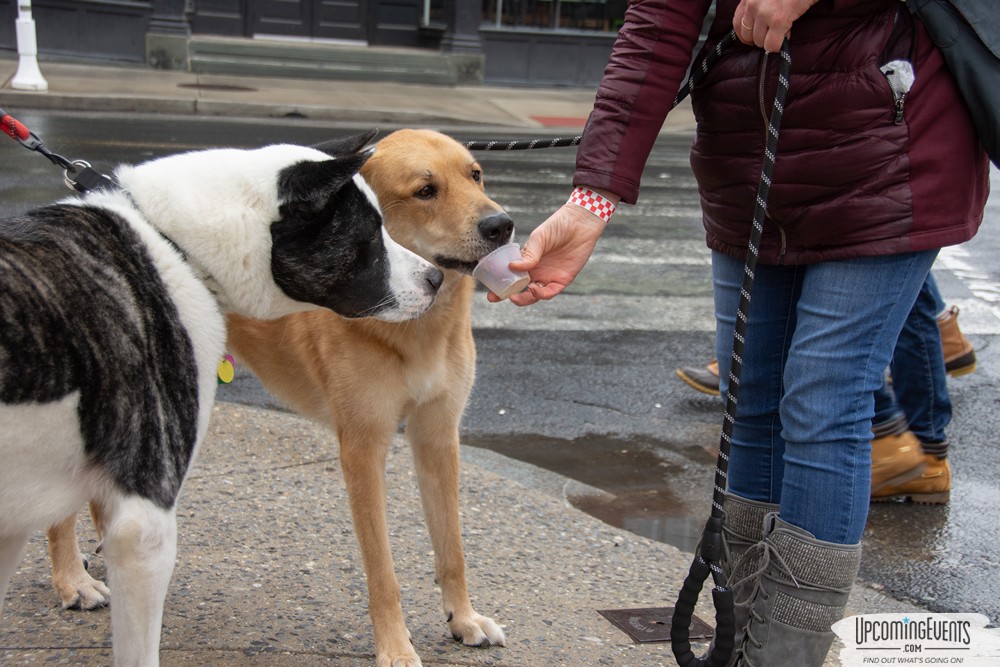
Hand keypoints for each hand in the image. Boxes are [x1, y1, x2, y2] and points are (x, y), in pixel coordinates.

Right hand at [487, 204, 605, 305]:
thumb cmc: (558, 226)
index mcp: (527, 260)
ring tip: (517, 296)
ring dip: (524, 298)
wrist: (581, 223)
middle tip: (496, 297)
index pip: (512, 275)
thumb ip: (529, 253)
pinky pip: (550, 292)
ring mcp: (549, 276)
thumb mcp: (539, 237)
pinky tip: (534, 289)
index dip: (501, 285)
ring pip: (534, 294)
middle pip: (520, 288)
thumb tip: (512, 267)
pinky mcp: (563, 280)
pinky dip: (541, 294)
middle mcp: (536, 270)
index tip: (490, 292)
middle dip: (508, 296)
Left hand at [734, 0, 817, 52]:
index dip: (745, 34)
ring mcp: (764, 13)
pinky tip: (786, 35)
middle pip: (747, 35)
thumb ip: (757, 5)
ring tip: (782, 29)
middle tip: (771, 34)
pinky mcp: (778, 20)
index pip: (737, 23)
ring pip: (760, 42)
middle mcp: (752, 5)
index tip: (753, 37)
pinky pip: (772, 45)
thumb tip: (754, 27)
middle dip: (760, 38)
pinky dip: (778, 45)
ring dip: (771, 41)